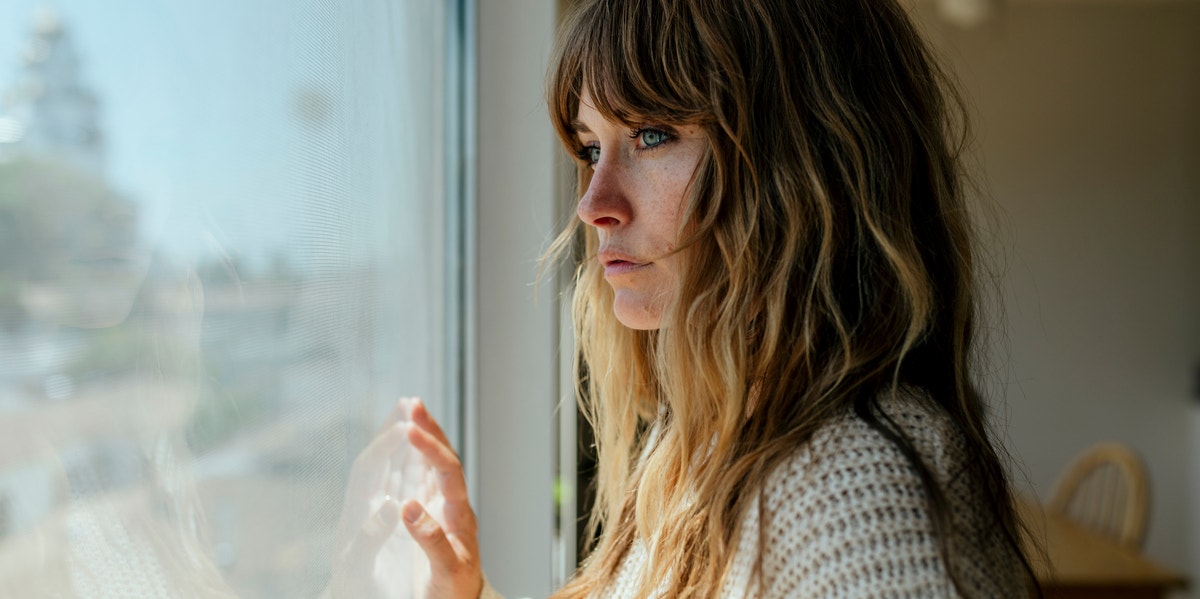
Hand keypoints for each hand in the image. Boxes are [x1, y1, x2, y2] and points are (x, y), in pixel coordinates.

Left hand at [329, 398, 425, 598]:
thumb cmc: (355, 591)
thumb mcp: (359, 569)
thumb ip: (370, 537)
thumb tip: (392, 506)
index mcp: (357, 515)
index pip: (370, 469)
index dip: (385, 446)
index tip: (403, 426)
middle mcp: (368, 506)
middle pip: (381, 458)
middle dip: (393, 429)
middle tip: (408, 402)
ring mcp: (380, 510)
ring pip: (395, 467)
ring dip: (404, 440)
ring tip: (414, 413)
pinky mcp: (392, 519)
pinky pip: (404, 482)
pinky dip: (413, 462)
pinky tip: (423, 453)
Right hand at [401, 398, 482, 598]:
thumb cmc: (455, 593)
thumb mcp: (447, 570)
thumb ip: (431, 539)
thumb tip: (408, 505)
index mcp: (461, 516)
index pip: (448, 471)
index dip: (429, 448)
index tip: (409, 429)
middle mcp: (455, 506)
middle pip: (446, 458)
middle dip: (430, 429)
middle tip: (412, 403)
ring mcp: (445, 509)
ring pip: (435, 464)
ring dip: (424, 437)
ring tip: (410, 410)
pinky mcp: (434, 516)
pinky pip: (424, 478)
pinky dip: (414, 457)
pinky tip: (406, 445)